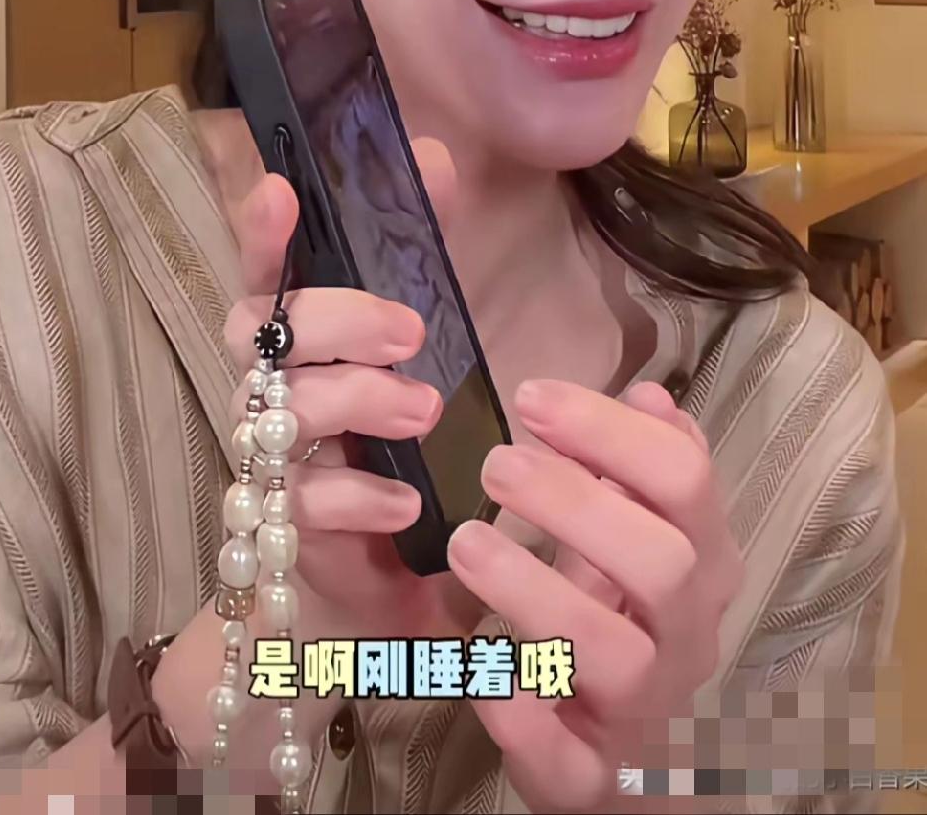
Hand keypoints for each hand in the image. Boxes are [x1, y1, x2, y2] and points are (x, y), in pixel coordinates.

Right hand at [221, 137, 479, 641]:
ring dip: (356, 402)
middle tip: (410, 331)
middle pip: (261, 334)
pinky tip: (406, 501)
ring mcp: (269, 454)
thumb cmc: (391, 432)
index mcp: (295, 333)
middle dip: (334, 322)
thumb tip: (436, 157)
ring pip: (279, 411)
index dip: (261, 232)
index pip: (265, 271)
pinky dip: (360, 497)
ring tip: (424, 411)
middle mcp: (265, 385)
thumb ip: (423, 244)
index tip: (277, 191)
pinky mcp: (289, 526)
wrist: (379, 571)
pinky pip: (307, 502)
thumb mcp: (420, 333)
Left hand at [446, 379, 743, 812]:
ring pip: (616, 657)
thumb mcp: (638, 537)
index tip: (530, 396)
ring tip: (465, 542)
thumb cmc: (623, 619)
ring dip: (537, 592)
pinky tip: (476, 665)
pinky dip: (520, 712)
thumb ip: (642, 467)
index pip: (683, 479)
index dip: (609, 430)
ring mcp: (647, 711)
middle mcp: (689, 635)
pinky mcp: (592, 779)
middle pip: (661, 563)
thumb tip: (651, 392)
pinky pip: (566, 759)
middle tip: (495, 462)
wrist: (628, 764)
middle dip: (576, 503)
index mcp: (704, 561)